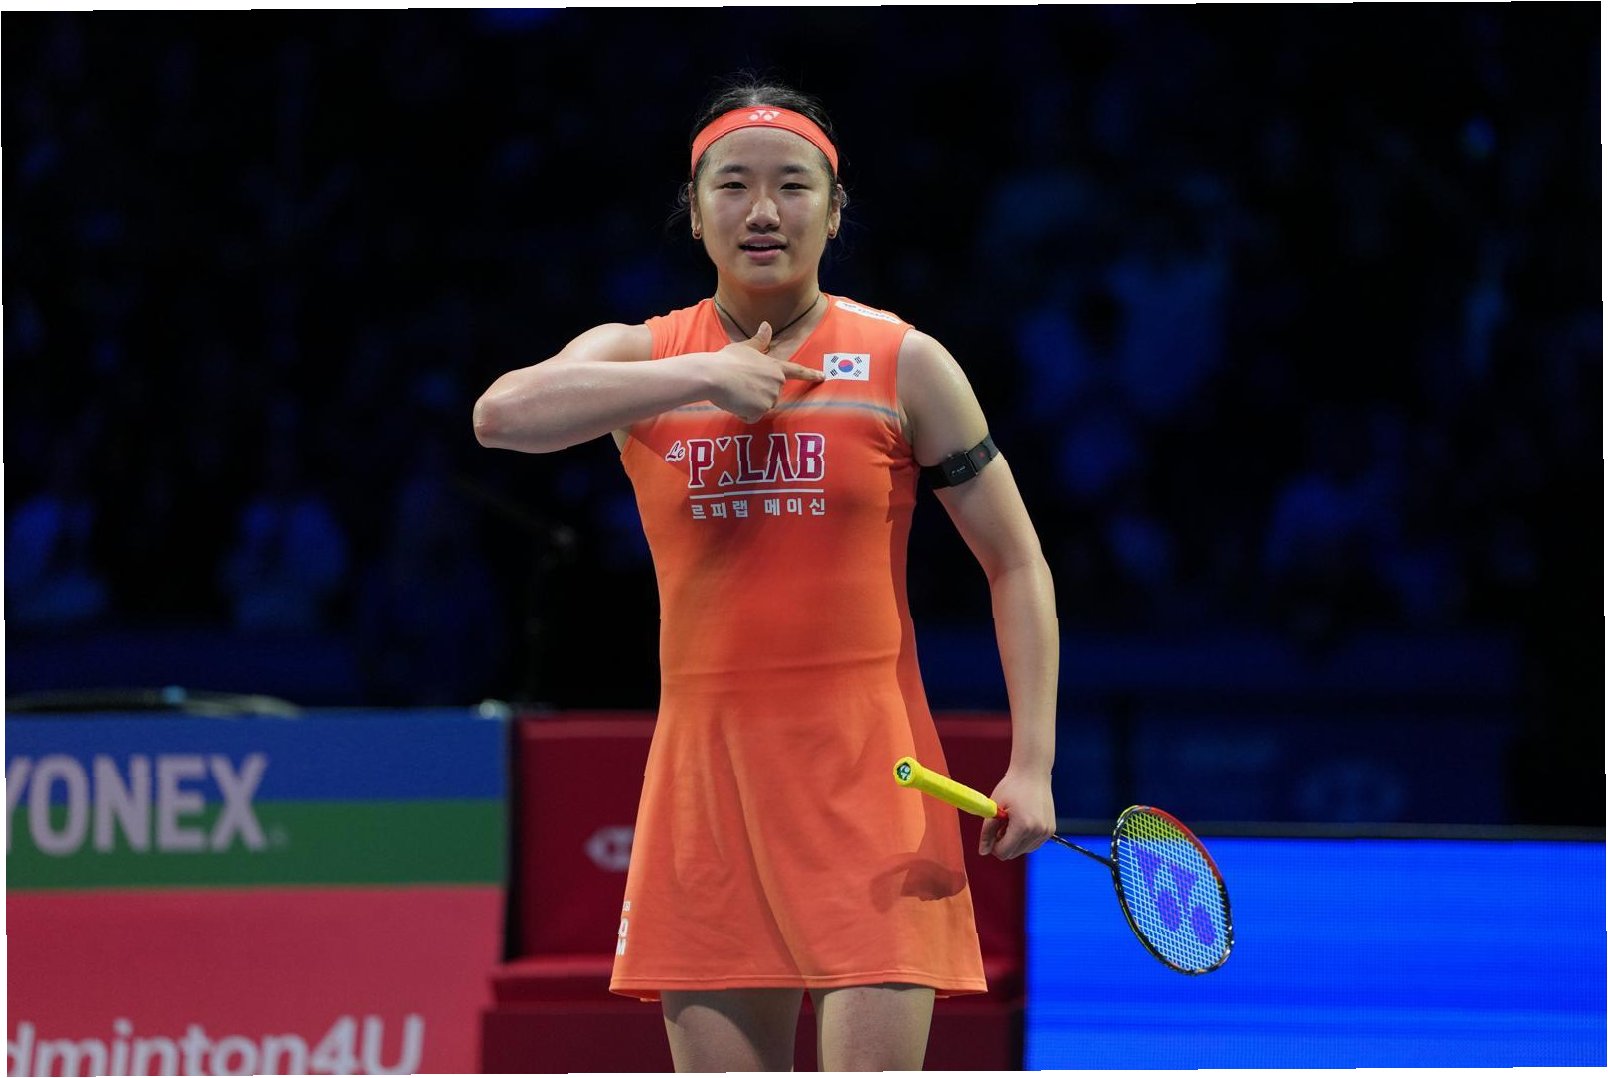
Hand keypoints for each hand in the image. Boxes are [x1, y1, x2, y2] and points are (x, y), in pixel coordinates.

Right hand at [706, 322, 823, 422]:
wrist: (714, 376)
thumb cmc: (727, 360)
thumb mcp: (744, 347)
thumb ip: (759, 340)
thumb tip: (767, 325)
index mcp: (774, 367)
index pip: (796, 370)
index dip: (810, 374)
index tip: (822, 376)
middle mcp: (777, 383)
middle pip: (771, 393)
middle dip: (757, 392)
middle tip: (739, 384)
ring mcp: (770, 398)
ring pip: (760, 407)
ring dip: (748, 403)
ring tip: (735, 392)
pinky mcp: (760, 411)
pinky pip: (752, 416)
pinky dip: (742, 413)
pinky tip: (734, 402)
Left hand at [979, 769, 1055, 859]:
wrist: (1032, 773)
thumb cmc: (1012, 787)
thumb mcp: (994, 808)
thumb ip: (987, 831)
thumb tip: (983, 851)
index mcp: (1023, 826)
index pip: (1004, 852)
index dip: (993, 846)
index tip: (991, 833)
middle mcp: (1038, 832)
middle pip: (1013, 854)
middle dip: (1003, 843)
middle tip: (1001, 824)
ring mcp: (1046, 832)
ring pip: (1023, 850)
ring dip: (1014, 842)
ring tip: (1012, 821)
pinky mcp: (1050, 830)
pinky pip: (1033, 844)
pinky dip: (1024, 839)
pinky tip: (1021, 822)